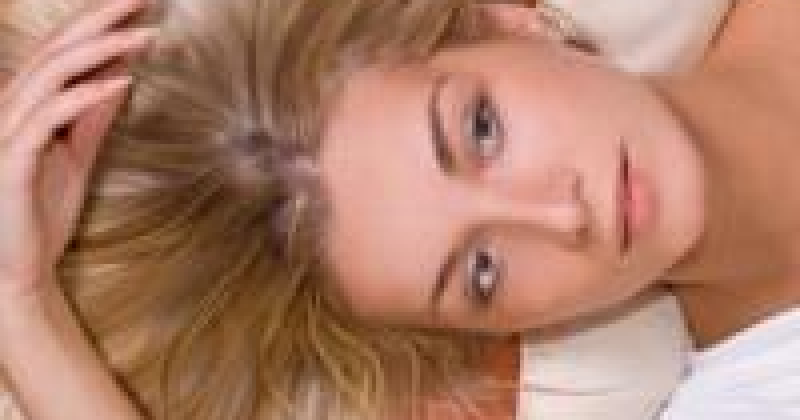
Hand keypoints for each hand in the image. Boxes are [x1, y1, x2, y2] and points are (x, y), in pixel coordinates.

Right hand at [0, 0, 155, 297]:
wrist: (17, 270)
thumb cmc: (40, 213)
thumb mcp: (77, 155)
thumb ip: (93, 117)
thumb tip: (120, 77)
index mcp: (26, 107)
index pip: (62, 52)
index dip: (98, 24)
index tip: (139, 5)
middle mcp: (9, 110)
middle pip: (55, 50)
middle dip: (99, 19)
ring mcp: (5, 134)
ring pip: (51, 75)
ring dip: (101, 50)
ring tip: (144, 36)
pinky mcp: (10, 162)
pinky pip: (47, 118)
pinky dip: (86, 96)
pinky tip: (122, 81)